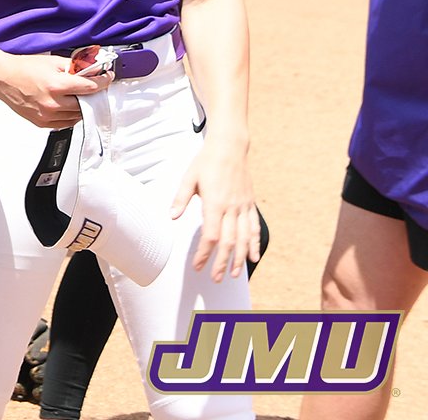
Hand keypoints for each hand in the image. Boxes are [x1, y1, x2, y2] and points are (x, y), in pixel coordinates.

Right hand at [0, 53, 110, 127]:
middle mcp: (53, 103)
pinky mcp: (42, 123)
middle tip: (91, 86)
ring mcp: (47, 115)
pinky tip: (65, 104)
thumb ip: (76, 66)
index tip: (107, 78)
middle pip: (86, 103)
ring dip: (82, 106)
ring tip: (75, 95)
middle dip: (92, 94)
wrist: (3, 78)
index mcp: (57, 85)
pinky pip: (66, 123)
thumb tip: (94, 69)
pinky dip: (70, 114)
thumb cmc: (24, 68)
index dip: (104, 81)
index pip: (91, 87)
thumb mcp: (52, 62)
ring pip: (78, 116)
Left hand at [171, 135, 258, 281]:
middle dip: (222, 262)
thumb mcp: (188, 178)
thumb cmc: (205, 163)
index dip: (205, 253)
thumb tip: (172, 216)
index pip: (210, 236)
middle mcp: (232, 208)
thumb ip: (181, 199)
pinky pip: (254, 228)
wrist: (229, 148)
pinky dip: (254, 244)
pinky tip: (253, 257)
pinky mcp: (250, 204)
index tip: (198, 266)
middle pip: (228, 242)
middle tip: (216, 278)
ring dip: (239, 258)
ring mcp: (243, 207)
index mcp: (215, 203)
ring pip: (244, 238)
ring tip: (234, 274)